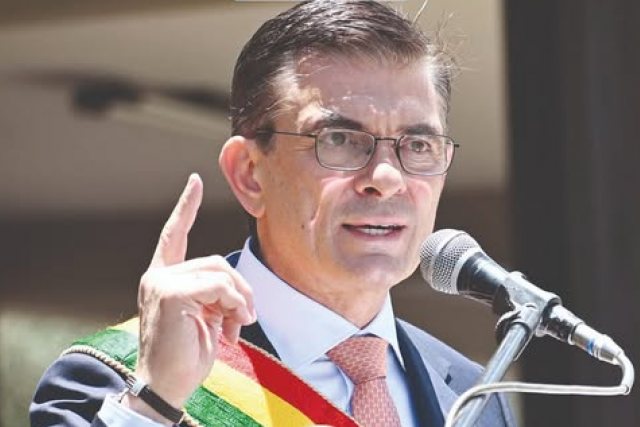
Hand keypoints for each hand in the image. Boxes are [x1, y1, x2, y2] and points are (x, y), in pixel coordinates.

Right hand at [122, 174, 255, 422]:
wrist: (166, 387)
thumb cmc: (186, 355)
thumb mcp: (205, 317)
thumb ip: (214, 293)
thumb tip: (236, 288)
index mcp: (164, 278)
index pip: (175, 234)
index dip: (186, 207)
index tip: (195, 181)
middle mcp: (158, 275)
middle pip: (215, 261)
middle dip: (239, 289)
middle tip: (246, 317)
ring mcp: (160, 282)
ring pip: (219, 272)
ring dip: (239, 300)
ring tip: (238, 325)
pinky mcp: (169, 293)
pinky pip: (217, 286)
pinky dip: (233, 305)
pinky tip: (230, 328)